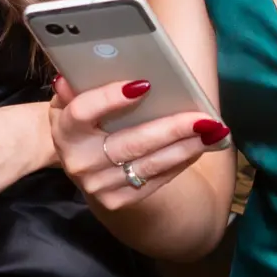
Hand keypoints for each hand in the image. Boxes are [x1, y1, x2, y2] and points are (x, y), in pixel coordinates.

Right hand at [49, 78, 228, 211]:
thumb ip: (76, 88)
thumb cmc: (84, 122)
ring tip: (212, 131)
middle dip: (169, 128)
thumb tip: (72, 75)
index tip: (143, 84)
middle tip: (202, 117)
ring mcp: (99, 186)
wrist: (82, 163)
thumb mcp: (71, 102)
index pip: (82, 113)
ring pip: (149, 165)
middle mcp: (80, 162)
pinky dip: (180, 162)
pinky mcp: (117, 201)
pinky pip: (156, 181)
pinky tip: (199, 146)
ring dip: (185, 147)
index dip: (109, 99)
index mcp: (64, 131)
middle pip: (128, 143)